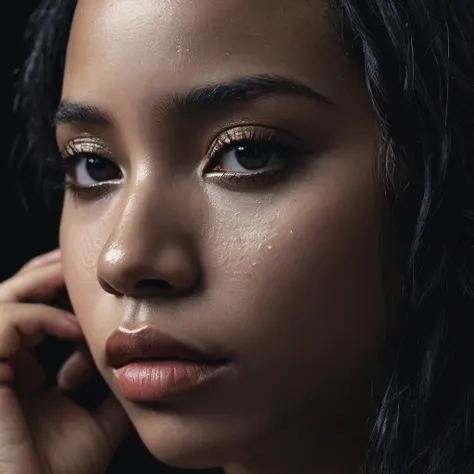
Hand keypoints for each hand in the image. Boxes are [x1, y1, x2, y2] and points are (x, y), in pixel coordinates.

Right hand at [0, 250, 129, 473]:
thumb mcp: (97, 421)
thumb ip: (113, 391)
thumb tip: (144, 368)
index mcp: (19, 374)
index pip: (34, 317)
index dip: (64, 299)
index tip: (100, 292)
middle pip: (15, 297)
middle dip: (51, 276)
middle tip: (88, 266)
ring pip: (4, 299)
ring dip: (46, 285)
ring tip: (84, 285)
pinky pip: (3, 322)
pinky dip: (40, 316)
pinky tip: (76, 330)